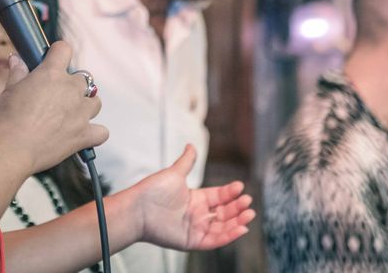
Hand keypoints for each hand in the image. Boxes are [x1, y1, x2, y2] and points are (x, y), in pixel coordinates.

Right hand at [0, 41, 107, 172]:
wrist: (10, 149)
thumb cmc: (6, 118)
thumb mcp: (9, 89)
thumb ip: (17, 72)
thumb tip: (16, 59)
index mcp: (51, 74)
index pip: (64, 50)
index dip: (58, 53)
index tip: (52, 59)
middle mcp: (70, 90)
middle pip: (83, 79)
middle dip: (71, 85)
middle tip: (55, 97)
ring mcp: (80, 113)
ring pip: (95, 102)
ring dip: (86, 105)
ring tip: (71, 114)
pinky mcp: (83, 135)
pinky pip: (102, 132)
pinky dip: (95, 133)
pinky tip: (83, 134)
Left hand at [130, 145, 254, 250]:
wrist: (138, 208)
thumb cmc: (153, 190)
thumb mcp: (174, 173)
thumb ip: (186, 162)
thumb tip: (191, 145)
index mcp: (195, 198)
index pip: (219, 196)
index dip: (230, 192)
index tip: (240, 186)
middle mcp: (197, 214)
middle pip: (224, 212)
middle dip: (238, 207)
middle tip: (248, 201)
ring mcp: (196, 228)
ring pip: (223, 227)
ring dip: (238, 221)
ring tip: (249, 213)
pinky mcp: (192, 241)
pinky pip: (215, 240)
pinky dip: (229, 235)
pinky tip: (241, 228)